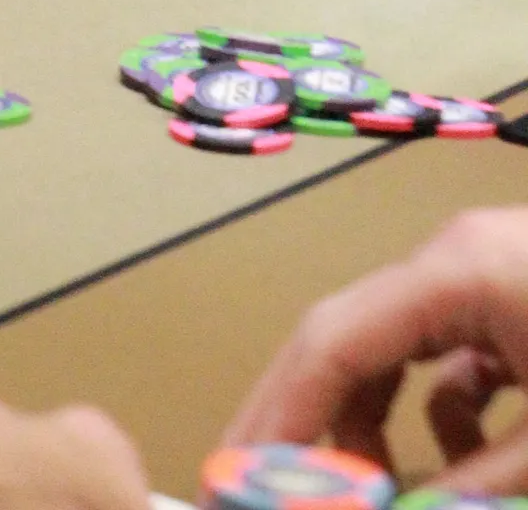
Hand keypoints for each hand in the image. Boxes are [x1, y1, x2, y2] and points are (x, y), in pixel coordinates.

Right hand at [224, 208, 527, 491]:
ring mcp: (471, 268)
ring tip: (377, 493)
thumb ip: (478, 484)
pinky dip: (433, 408)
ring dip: (373, 422)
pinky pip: (433, 349)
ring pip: (385, 347)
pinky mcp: (499, 289)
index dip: (283, 415)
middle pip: (341, 337)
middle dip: (300, 417)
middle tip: (257, 485)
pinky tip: (470, 454)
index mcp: (455, 273)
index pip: (334, 342)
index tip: (244, 480)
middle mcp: (446, 258)